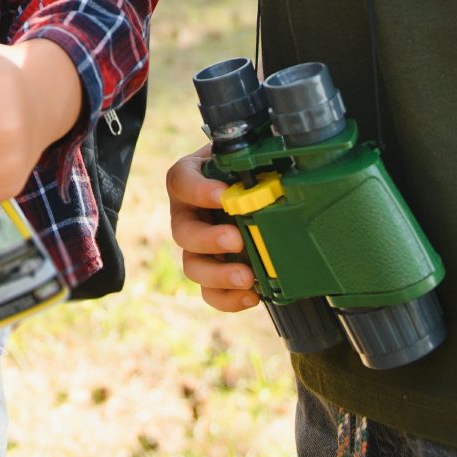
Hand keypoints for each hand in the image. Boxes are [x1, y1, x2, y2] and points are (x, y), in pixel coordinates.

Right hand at [166, 146, 259, 312]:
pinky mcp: (210, 272)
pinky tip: (253, 295)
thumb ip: (251, 159)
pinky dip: (229, 298)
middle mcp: (187, 215)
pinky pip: (210, 292)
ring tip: (246, 277)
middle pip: (182, 232)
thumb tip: (275, 161)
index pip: (182, 181)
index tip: (222, 194)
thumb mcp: (243, 157)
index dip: (198, 190)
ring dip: (218, 275)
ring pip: (192, 266)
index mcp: (189, 181)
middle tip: (235, 240)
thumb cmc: (243, 169)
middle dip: (208, 239)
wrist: (249, 191)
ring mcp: (196, 247)